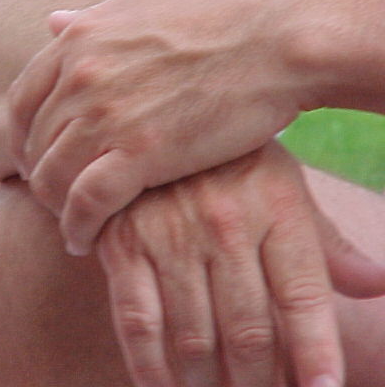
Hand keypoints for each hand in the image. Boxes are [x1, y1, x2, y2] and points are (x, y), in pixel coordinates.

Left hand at [8, 0, 314, 254]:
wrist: (275, 39)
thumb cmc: (219, 17)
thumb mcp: (143, 1)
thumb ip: (92, 17)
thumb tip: (52, 22)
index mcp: (78, 41)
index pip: (21, 103)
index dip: (21, 139)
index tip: (34, 160)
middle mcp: (81, 78)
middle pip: (34, 145)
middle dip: (38, 177)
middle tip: (54, 198)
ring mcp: (108, 115)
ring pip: (52, 178)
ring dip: (55, 208)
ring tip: (69, 223)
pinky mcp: (142, 153)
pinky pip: (87, 202)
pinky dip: (78, 227)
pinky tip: (83, 242)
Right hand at [95, 141, 384, 386]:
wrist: (152, 122)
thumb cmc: (229, 164)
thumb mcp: (283, 185)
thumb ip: (325, 241)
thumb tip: (377, 286)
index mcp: (275, 206)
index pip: (304, 297)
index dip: (317, 354)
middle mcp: (225, 223)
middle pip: (250, 330)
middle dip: (259, 382)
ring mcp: (170, 235)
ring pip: (194, 337)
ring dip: (207, 385)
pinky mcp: (124, 245)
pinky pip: (137, 322)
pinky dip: (150, 368)